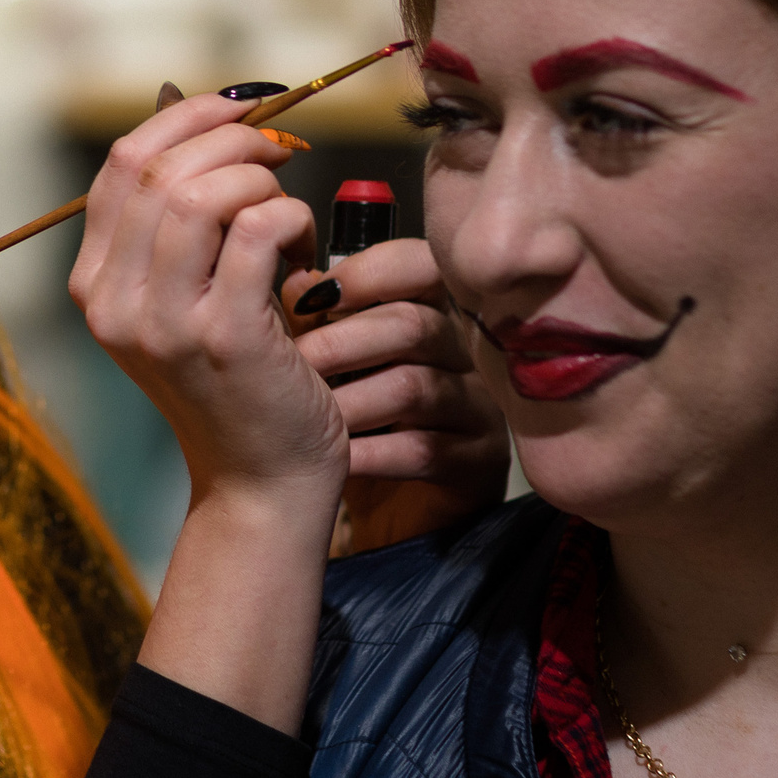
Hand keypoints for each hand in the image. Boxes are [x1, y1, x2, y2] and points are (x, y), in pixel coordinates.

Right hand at [71, 88, 347, 733]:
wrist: (260, 482)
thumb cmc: (237, 379)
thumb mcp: (185, 297)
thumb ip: (181, 221)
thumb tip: (210, 113)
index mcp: (95, 283)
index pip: (123, 164)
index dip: (186, 119)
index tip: (240, 110)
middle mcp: (115, 301)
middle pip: (162, 168)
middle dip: (235, 141)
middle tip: (281, 155)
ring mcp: (166, 322)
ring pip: (207, 192)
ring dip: (263, 183)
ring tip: (290, 218)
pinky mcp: (226, 337)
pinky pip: (263, 228)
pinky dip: (295, 222)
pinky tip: (305, 261)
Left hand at [282, 236, 509, 549]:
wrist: (375, 510)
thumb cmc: (349, 426)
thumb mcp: (328, 367)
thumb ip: (316, 319)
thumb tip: (298, 281)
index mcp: (426, 312)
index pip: (419, 266)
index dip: (370, 272)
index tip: (317, 297)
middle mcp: (462, 353)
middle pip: (416, 324)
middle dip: (345, 344)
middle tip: (298, 366)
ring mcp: (476, 407)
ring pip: (417, 387)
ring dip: (353, 403)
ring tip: (311, 418)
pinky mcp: (479, 461)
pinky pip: (426, 448)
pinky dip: (373, 453)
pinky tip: (338, 460)